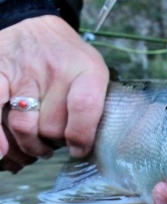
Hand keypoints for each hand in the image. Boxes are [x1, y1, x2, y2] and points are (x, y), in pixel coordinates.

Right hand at [0, 16, 108, 171]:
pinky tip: (2, 151)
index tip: (78, 150)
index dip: (80, 137)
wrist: (33, 26)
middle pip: (52, 126)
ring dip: (29, 145)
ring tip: (36, 145)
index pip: (84, 107)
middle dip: (54, 141)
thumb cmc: (69, 60)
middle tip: (55, 138)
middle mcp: (55, 69)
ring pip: (24, 126)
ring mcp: (23, 73)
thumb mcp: (95, 74)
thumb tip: (78, 149)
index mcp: (86, 70)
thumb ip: (94, 108)